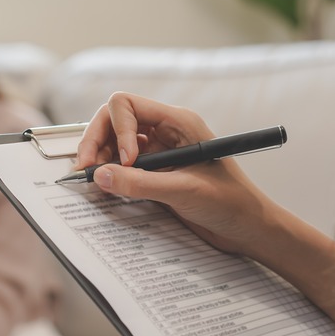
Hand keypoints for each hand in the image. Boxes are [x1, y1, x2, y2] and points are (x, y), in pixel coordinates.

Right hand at [76, 92, 275, 255]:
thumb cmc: (232, 202)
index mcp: (178, 122)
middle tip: (85, 168)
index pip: (127, 106)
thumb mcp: (185, 191)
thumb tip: (101, 176)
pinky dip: (110, 173)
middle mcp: (165, 131)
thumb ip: (141, 183)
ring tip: (93, 180)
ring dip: (99, 157)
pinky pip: (122, 165)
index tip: (124, 161)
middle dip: (96, 141)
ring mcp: (159, 152)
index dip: (116, 130)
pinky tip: (107, 187)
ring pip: (114, 143)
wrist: (249, 229)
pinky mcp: (155, 172)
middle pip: (114, 121)